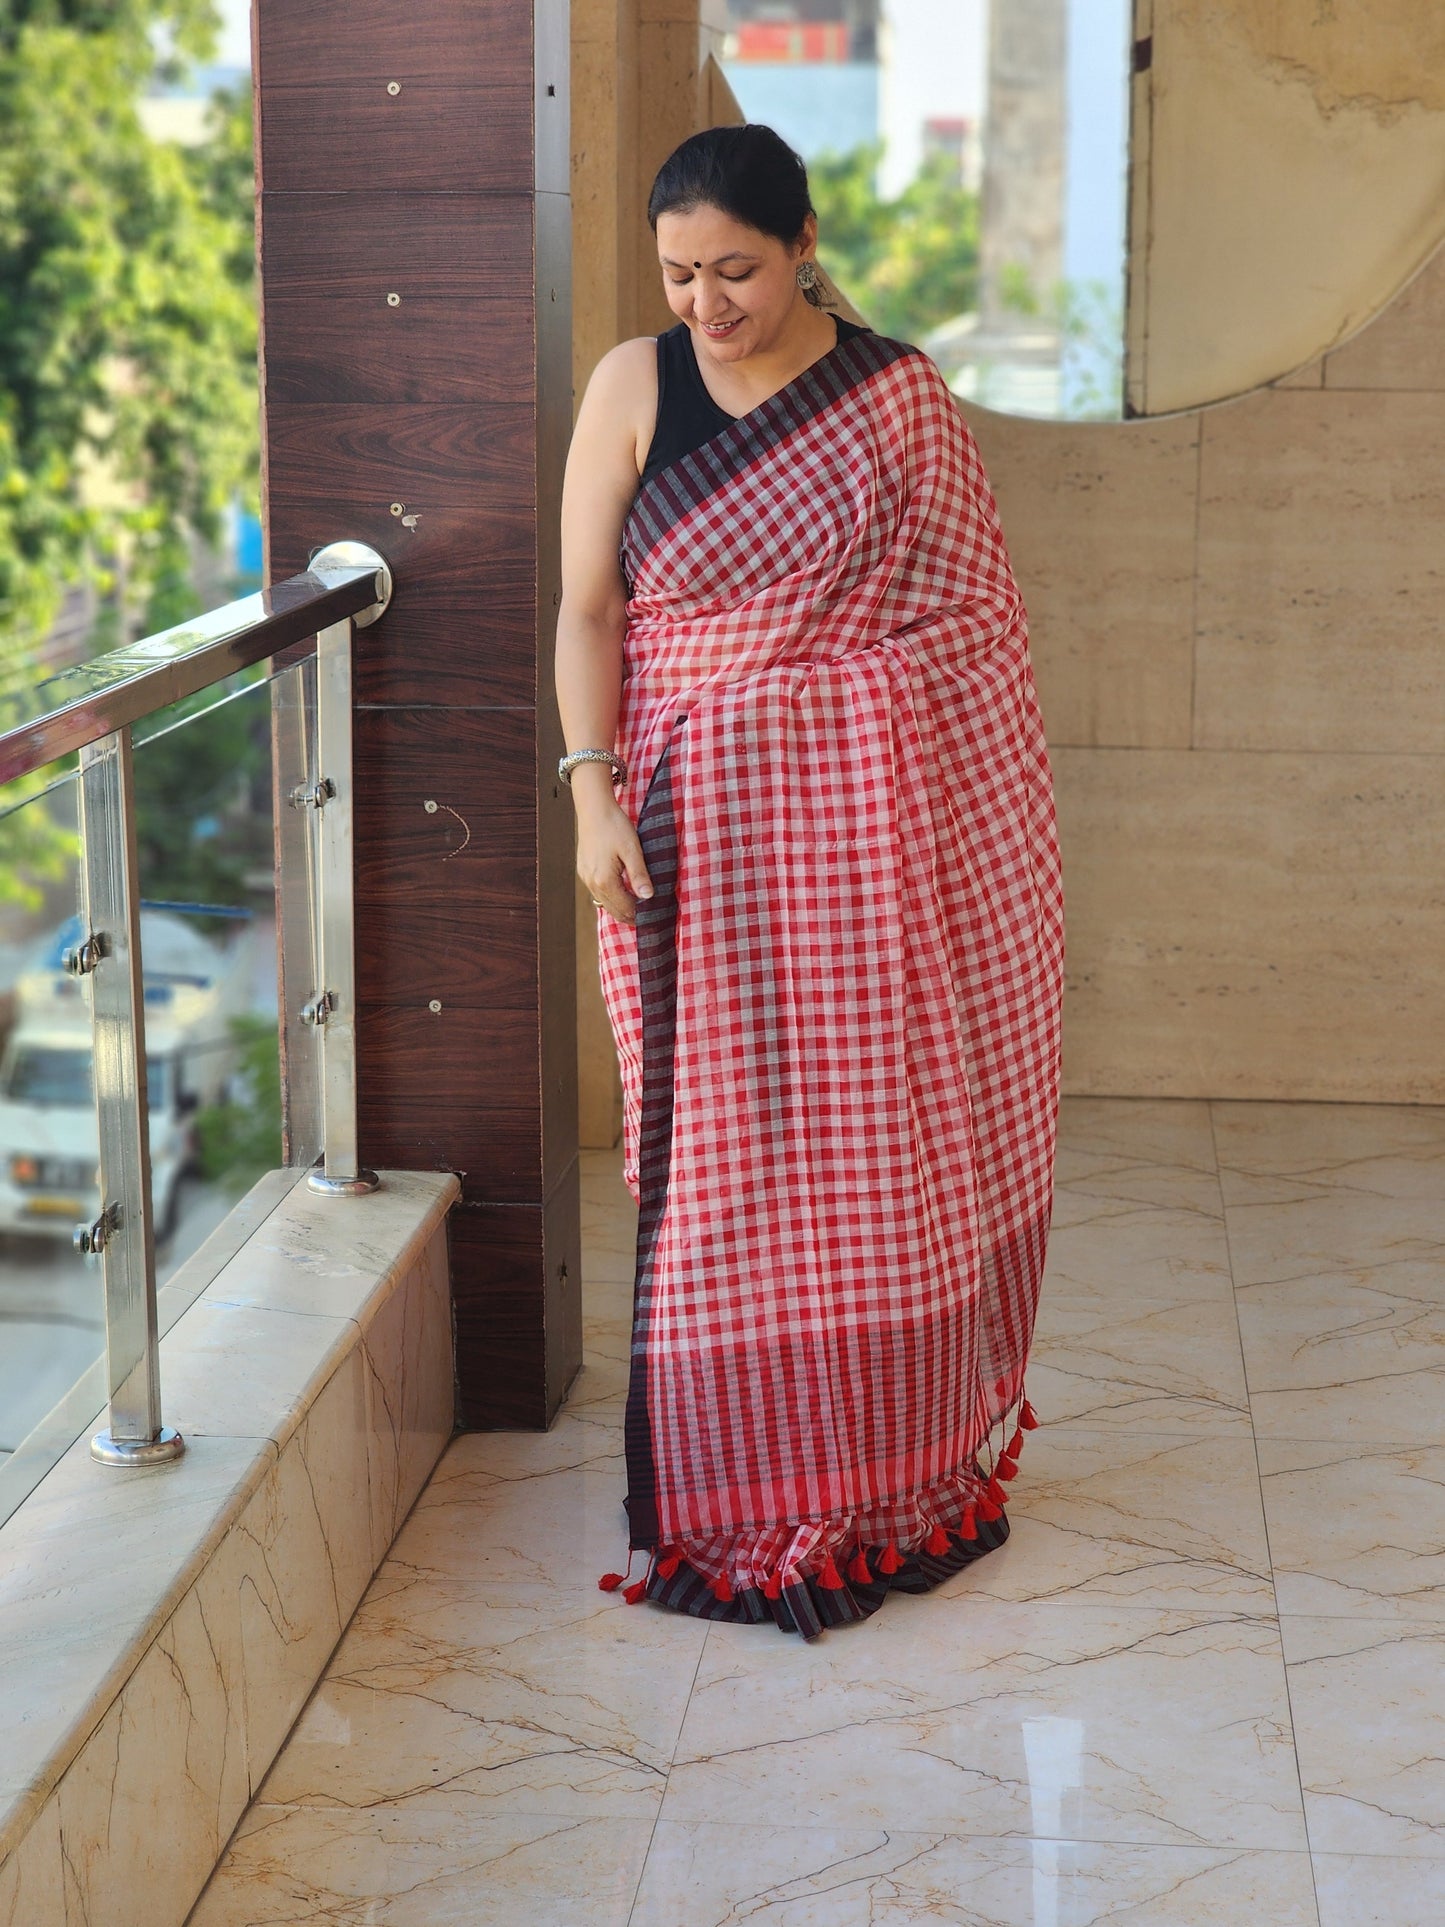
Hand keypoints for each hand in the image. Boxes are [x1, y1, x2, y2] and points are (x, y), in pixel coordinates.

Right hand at [576, 796, 654, 922]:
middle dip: (631, 916)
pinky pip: (598, 892)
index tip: (655, 916)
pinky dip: (611, 897)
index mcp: (605, 880)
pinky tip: (623, 891)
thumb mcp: (632, 850)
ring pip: (605, 903)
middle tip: (649, 916)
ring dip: (621, 907)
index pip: (625, 908)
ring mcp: (585, 878)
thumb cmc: (614, 826)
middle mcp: (592, 883)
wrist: (593, 808)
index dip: (641, 915)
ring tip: (639, 906)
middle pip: (614, 910)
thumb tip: (648, 897)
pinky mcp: (583, 871)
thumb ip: (639, 875)